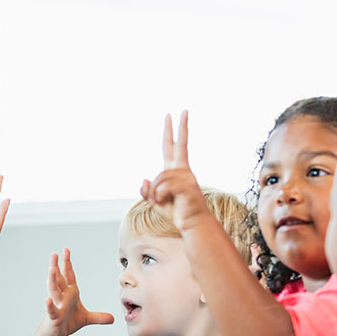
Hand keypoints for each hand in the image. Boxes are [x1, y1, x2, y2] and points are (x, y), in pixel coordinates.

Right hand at [25, 248, 113, 335]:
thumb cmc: (67, 323)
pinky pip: (51, 310)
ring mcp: (56, 306)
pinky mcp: (53, 317)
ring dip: (52, 280)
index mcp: (70, 293)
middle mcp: (62, 297)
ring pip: (53, 291)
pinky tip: (47, 300)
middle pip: (58, 279)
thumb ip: (99, 317)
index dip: (67, 263)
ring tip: (51, 269)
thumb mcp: (86, 319)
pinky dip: (49, 305)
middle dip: (56, 266)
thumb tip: (113, 318)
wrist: (56, 335)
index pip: (69, 276)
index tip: (66, 250)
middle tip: (54, 254)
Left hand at [139, 111, 212, 232]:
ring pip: (160, 177)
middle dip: (180, 127)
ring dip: (154, 192)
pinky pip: (163, 187)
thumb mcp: (155, 200)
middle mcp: (183, 170)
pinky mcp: (187, 187)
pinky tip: (162, 202)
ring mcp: (187, 178)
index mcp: (176, 170)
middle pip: (179, 145)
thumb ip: (147, 191)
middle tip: (182, 110)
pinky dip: (158, 197)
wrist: (192, 224)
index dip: (171, 131)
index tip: (173, 115)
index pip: (173, 146)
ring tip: (160, 202)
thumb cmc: (176, 212)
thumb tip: (144, 180)